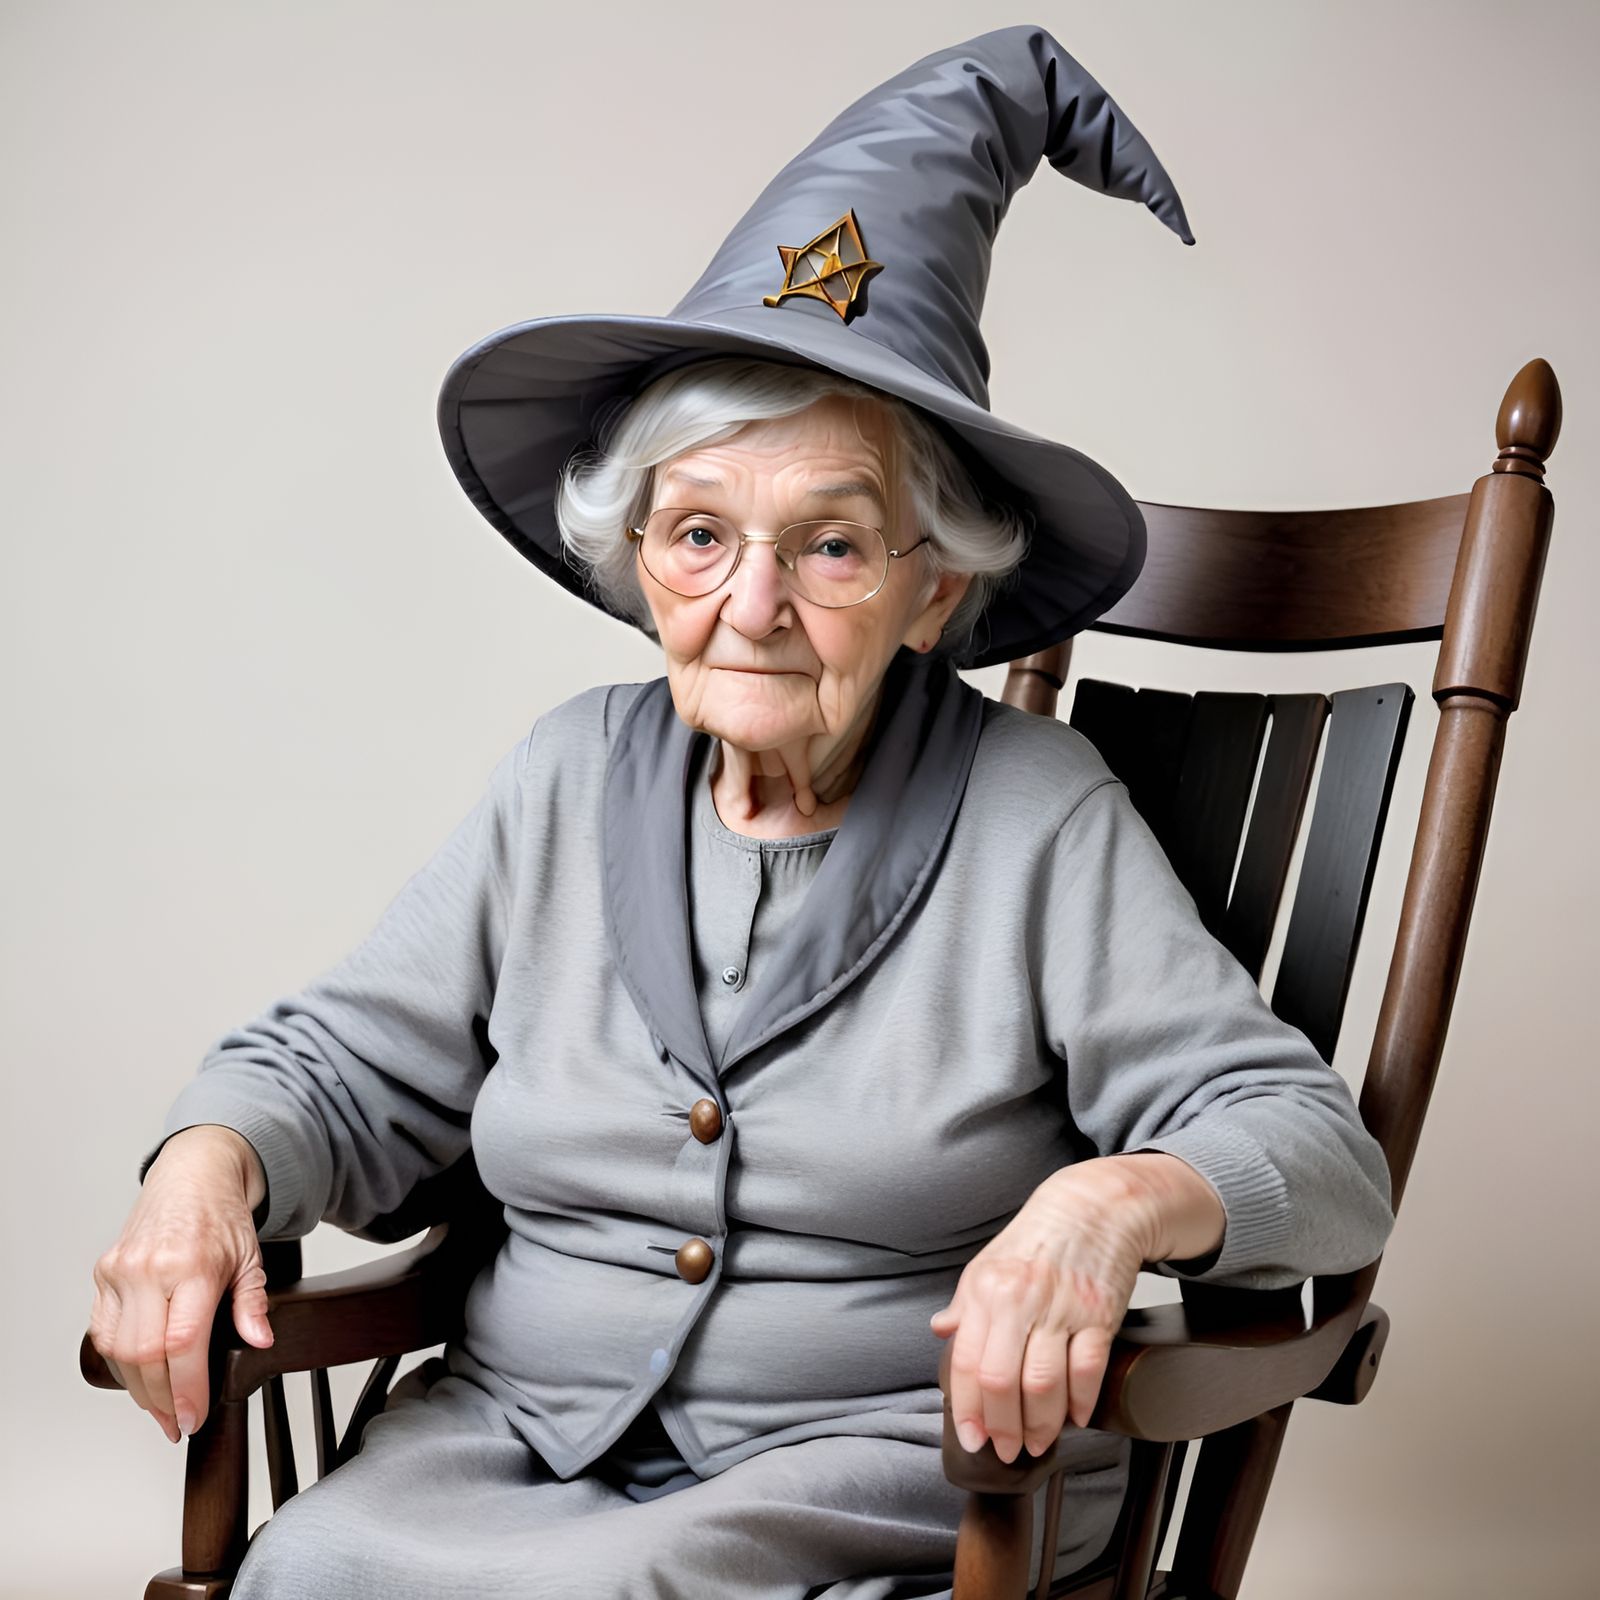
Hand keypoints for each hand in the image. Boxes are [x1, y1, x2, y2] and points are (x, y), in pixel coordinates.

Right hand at [88, 1125, 273, 1443]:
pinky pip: (104, 1332)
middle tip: (178, 1421)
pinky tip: (140, 1376)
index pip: (182, 1343)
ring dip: (139, 1388)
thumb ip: (253, 1303)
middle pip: (145, 1356)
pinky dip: (120, 1362)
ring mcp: (122, 1271)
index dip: (187, 1388)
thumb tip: (261, 1341)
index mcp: (192, 1265)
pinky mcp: (104, 1273)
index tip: (193, 1416)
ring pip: (119, 1350)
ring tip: (162, 1407)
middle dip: (162, 1399)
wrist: (192, 1175)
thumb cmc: (222, 1215)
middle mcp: (151, 1269)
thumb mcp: (251, 1257)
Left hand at [929, 1159, 1158, 1462]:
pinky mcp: (1099, 1314)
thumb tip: (940, 1333)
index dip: (967, 1410)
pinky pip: (1088, 1370)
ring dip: (1041, 1426)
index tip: (972, 1438)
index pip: (965, 1363)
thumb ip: (965, 1303)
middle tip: (1005, 1450)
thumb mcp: (989, 1263)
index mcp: (986, 1290)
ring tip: (1038, 1442)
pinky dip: (1081, 1403)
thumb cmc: (1038, 1239)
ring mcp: (1061, 1308)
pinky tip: (1075, 1417)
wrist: (1094, 1205)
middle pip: (1001, 1382)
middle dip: (1002, 1428)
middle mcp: (1019, 1299)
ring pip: (1043, 1385)